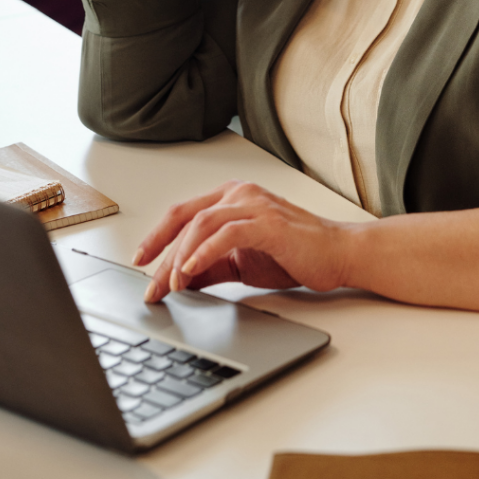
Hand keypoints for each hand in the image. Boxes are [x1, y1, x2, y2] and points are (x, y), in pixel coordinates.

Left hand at [133, 180, 352, 301]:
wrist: (338, 254)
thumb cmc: (295, 253)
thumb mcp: (242, 263)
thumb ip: (210, 267)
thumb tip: (177, 281)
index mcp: (233, 197)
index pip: (184, 213)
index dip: (158, 237)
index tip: (140, 262)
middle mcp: (241, 193)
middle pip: (186, 216)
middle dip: (162, 252)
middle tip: (150, 285)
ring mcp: (255, 205)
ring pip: (202, 222)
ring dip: (181, 255)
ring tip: (171, 284)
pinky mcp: (268, 223)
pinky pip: (227, 233)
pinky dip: (204, 251)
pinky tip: (191, 270)